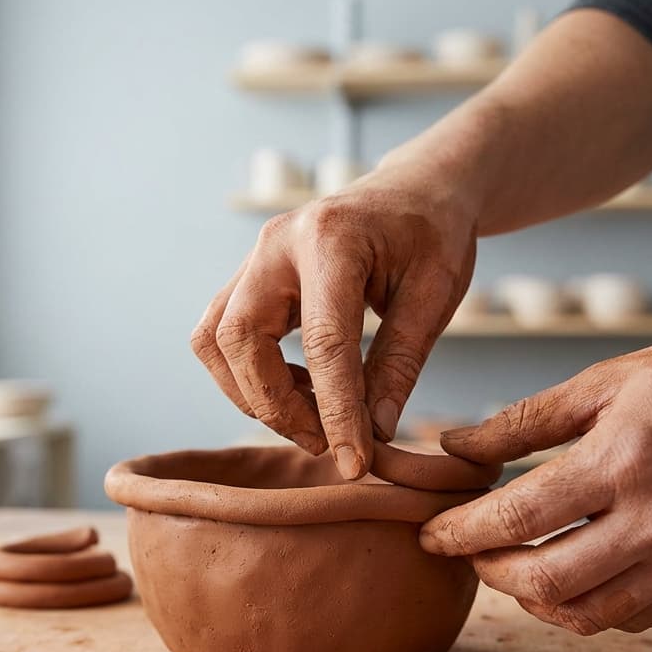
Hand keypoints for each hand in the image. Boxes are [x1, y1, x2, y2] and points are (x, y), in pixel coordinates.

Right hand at [191, 163, 478, 479]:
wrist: (415, 189)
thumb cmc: (432, 233)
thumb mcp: (437, 293)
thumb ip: (401, 361)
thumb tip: (375, 432)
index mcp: (332, 238)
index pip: (323, 341)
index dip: (336, 411)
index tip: (354, 462)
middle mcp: (277, 244)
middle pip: (240, 339)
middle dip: (276, 405)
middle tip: (325, 443)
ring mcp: (254, 258)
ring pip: (215, 341)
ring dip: (251, 393)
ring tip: (310, 419)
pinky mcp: (247, 278)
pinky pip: (219, 336)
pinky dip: (247, 376)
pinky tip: (297, 390)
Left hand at [418, 322, 651, 634]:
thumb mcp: (604, 382)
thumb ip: (523, 421)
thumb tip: (454, 447)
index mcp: (623, 461)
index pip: (518, 518)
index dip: (461, 532)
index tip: (431, 533)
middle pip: (546, 581)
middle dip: (488, 573)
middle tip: (466, 551)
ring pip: (588, 614)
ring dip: (533, 599)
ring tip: (510, 567)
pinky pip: (634, 617)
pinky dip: (587, 608)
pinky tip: (567, 578)